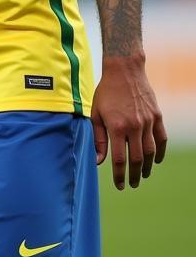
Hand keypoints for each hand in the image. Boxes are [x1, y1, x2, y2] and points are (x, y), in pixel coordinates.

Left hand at [91, 55, 166, 189]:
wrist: (124, 71)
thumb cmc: (106, 92)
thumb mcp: (95, 113)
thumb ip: (97, 138)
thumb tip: (98, 160)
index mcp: (116, 127)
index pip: (119, 159)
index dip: (119, 175)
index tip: (119, 185)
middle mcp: (134, 127)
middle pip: (137, 159)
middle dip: (134, 175)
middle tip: (131, 184)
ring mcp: (148, 122)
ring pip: (150, 152)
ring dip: (147, 166)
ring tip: (142, 175)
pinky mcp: (157, 117)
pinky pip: (162, 139)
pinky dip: (160, 152)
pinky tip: (155, 160)